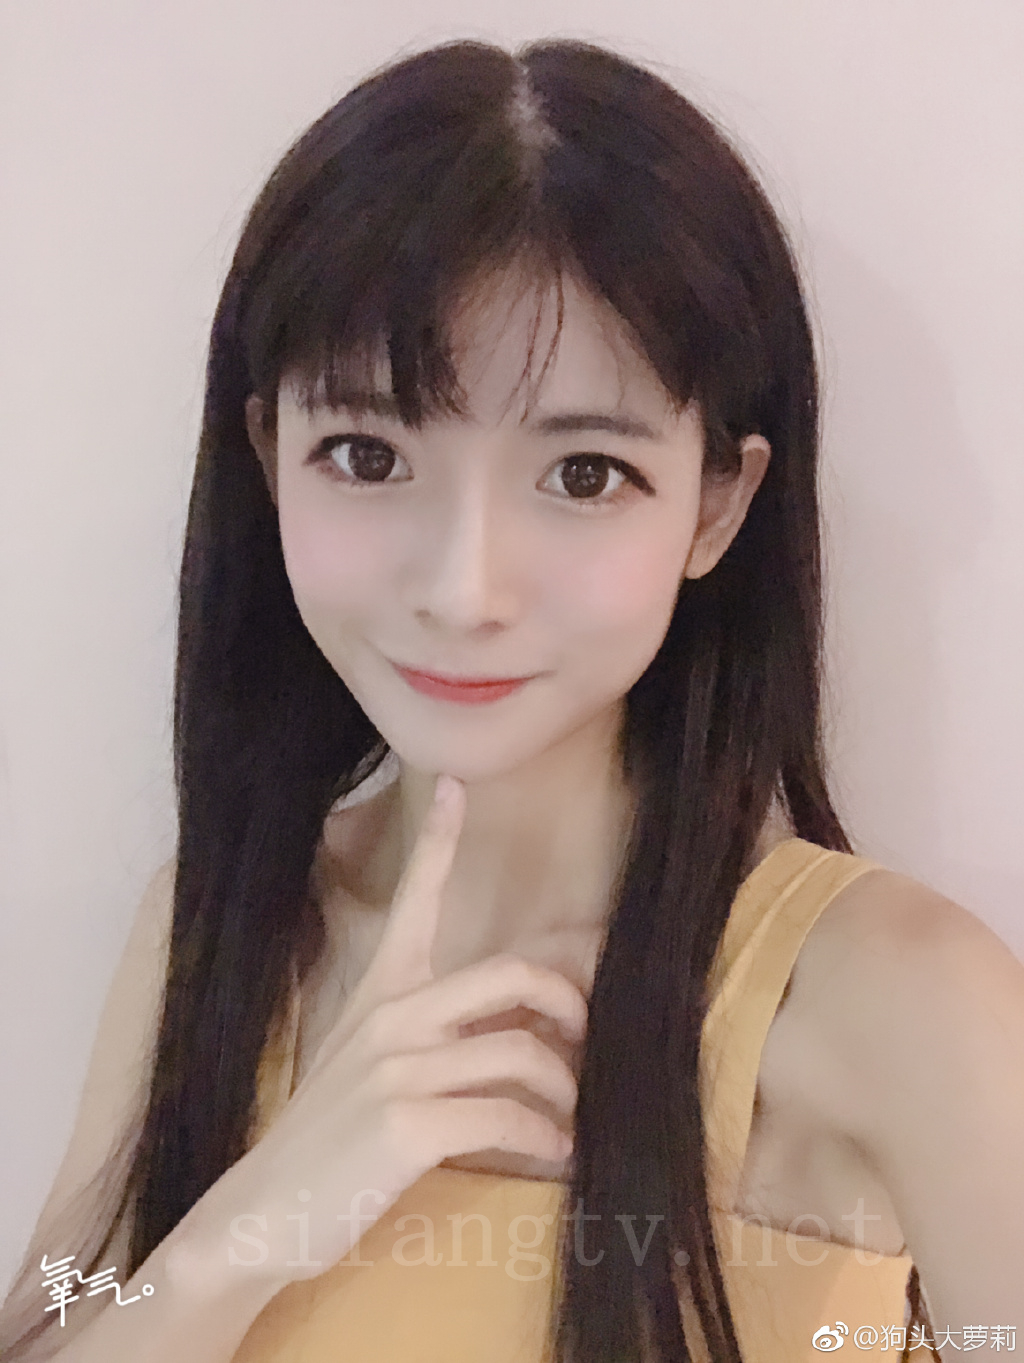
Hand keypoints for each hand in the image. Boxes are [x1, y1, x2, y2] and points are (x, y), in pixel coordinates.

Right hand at [210, 774, 588, 1283]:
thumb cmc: (325, 1140)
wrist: (261, 1214)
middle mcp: (392, 1016)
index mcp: (380, 992)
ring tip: (568, 1123)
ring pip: (522, 1050)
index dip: (439, 838)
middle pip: (512, 973)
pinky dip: (544, 1138)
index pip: (415, 898)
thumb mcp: (362, 1065)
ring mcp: (399, 1067)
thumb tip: (509, 1027)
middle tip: (586, 1040)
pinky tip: (552, 1155)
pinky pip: (508, 1116)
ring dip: (563, 1092)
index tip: (456, 784)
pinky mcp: (408, 1124)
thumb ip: (423, 1035)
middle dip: (569, 1002)